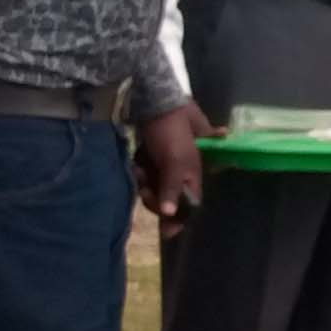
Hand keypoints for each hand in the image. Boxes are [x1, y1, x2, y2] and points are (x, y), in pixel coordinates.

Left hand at [133, 104, 204, 227]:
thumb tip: (171, 216)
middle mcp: (181, 172)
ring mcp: (165, 164)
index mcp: (193, 175)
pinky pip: (144, 174)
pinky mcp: (151, 156)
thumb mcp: (175, 162)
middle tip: (145, 189)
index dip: (179, 219)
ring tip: (139, 169)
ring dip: (144, 183)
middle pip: (168, 200)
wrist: (153, 100)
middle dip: (155, 198)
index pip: (189, 207)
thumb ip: (173, 189)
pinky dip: (139, 171)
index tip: (165, 230)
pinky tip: (136, 161)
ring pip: (153, 187)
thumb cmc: (171, 131)